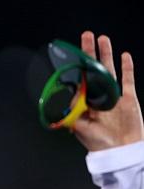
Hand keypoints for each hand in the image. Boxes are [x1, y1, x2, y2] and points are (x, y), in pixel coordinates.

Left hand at [72, 31, 143, 151]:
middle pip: (92, 69)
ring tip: (102, 38)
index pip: (78, 79)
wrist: (121, 151)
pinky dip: (126, 67)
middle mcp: (97, 96)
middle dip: (89, 53)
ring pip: (109, 70)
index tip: (70, 54)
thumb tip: (61, 103)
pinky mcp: (127, 98)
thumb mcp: (79, 128)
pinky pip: (127, 79)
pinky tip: (124, 55)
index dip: (75, 66)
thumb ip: (71, 115)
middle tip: (86, 36)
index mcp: (84, 101)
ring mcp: (112, 96)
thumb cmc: (98, 143)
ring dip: (106, 54)